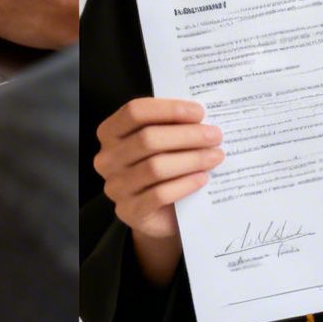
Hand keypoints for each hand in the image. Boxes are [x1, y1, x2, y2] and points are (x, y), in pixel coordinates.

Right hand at [93, 97, 223, 284]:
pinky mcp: (128, 211)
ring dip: (191, 159)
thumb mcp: (164, 141)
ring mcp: (115, 187)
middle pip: (147, 139)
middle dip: (187, 135)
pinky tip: (203, 178)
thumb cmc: (164, 165)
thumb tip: (203, 117)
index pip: (135, 112)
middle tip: (215, 136)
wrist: (161, 212)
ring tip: (215, 156)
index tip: (199, 113)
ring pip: (155, 167)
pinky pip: (159, 194)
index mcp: (110, 132)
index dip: (169, 109)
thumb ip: (174, 126)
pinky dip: (185, 184)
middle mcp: (107, 159)